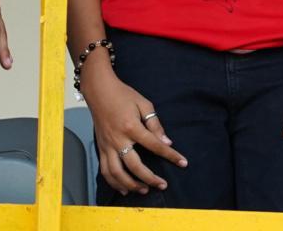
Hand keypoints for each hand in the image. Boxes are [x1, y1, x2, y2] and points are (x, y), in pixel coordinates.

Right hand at [81, 65, 186, 194]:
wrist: (99, 91)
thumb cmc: (123, 96)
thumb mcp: (144, 104)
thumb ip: (155, 124)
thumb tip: (167, 142)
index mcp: (131, 127)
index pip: (154, 146)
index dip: (170, 155)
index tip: (183, 163)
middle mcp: (118, 140)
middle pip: (134, 166)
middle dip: (149, 178)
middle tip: (162, 185)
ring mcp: (107, 146)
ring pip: (116, 173)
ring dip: (130, 185)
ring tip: (144, 190)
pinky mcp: (100, 148)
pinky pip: (105, 171)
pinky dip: (114, 182)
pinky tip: (124, 188)